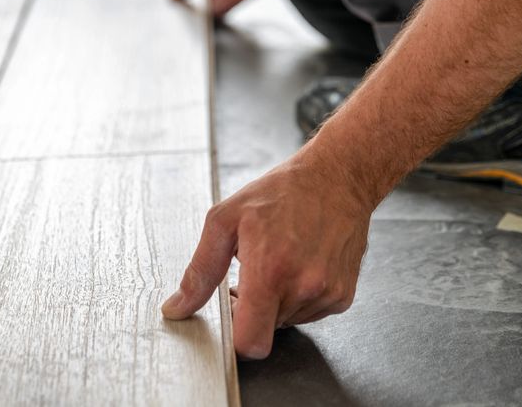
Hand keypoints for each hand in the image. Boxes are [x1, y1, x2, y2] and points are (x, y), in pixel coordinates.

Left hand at [161, 151, 372, 358]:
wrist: (337, 178)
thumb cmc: (282, 192)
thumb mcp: (225, 220)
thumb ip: (200, 270)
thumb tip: (177, 307)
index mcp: (271, 271)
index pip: (250, 342)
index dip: (234, 338)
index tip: (230, 315)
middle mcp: (304, 288)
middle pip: (265, 331)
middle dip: (251, 308)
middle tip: (249, 274)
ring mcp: (328, 294)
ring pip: (286, 322)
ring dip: (275, 301)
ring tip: (276, 261)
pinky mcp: (343, 296)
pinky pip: (309, 312)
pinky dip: (297, 296)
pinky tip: (298, 264)